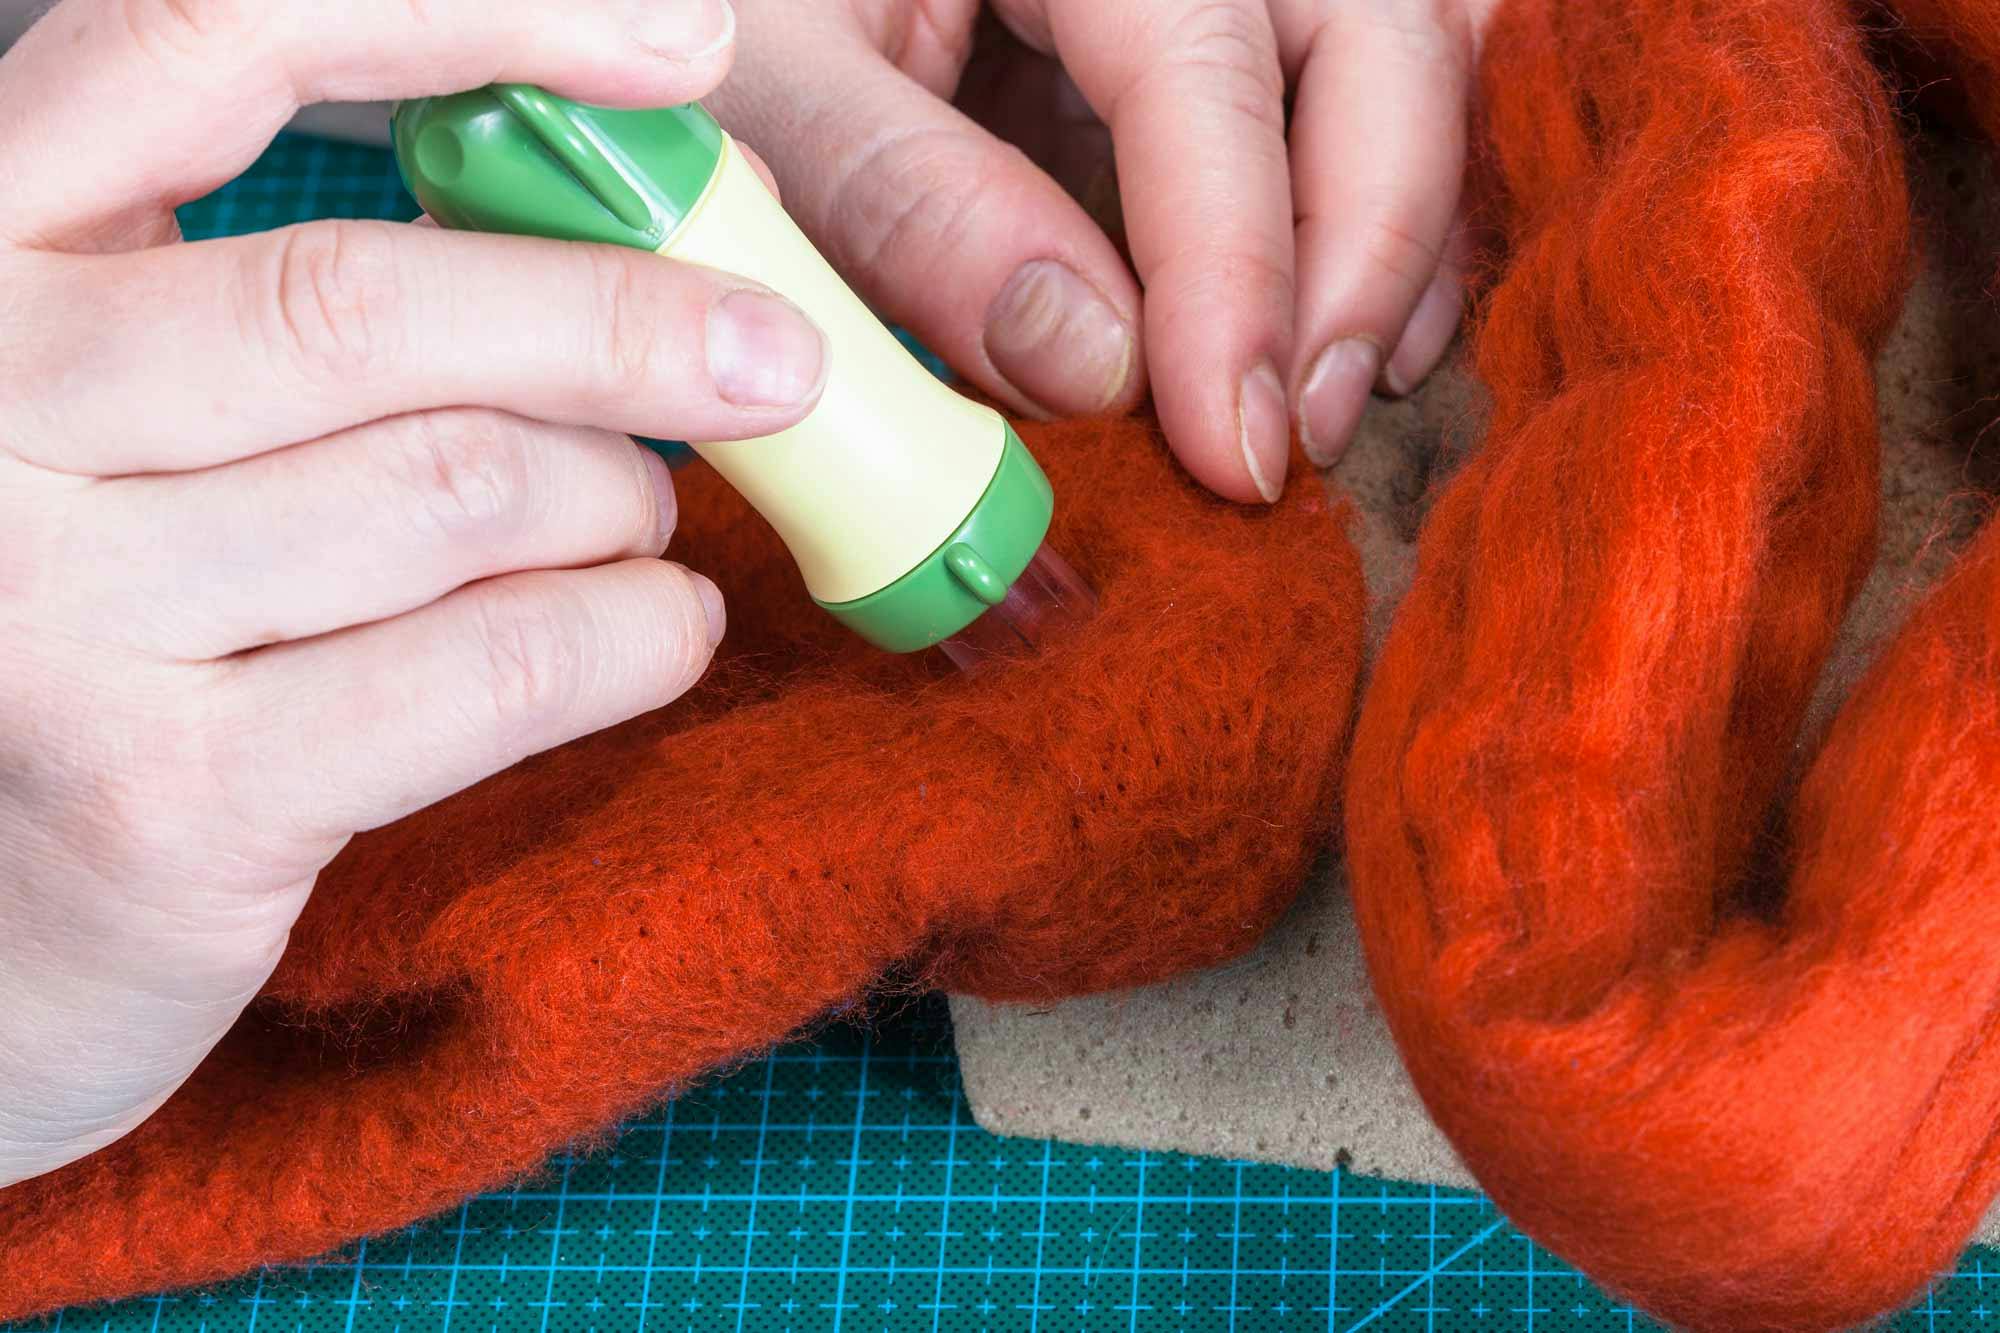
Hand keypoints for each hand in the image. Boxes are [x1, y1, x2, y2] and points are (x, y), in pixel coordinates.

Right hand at [0, 0, 827, 1184]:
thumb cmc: (78, 639)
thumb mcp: (118, 421)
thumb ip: (295, 311)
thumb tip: (616, 216)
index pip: (202, 44)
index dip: (466, 15)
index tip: (680, 39)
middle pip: (364, 298)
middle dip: (618, 318)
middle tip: (774, 354)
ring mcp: (50, 614)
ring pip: (461, 486)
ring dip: (619, 501)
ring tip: (640, 523)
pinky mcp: (168, 799)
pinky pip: (497, 665)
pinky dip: (633, 635)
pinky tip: (661, 630)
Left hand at [708, 0, 1496, 500]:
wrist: (657, 8)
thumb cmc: (695, 21)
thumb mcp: (761, 88)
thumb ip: (903, 205)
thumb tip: (1093, 366)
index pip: (1207, 64)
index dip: (1239, 266)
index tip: (1237, 446)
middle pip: (1375, 33)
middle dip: (1367, 245)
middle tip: (1292, 439)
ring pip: (1395, 61)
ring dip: (1385, 239)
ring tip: (1322, 404)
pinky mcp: (1187, 40)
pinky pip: (1331, 105)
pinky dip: (1349, 228)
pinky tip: (1309, 347)